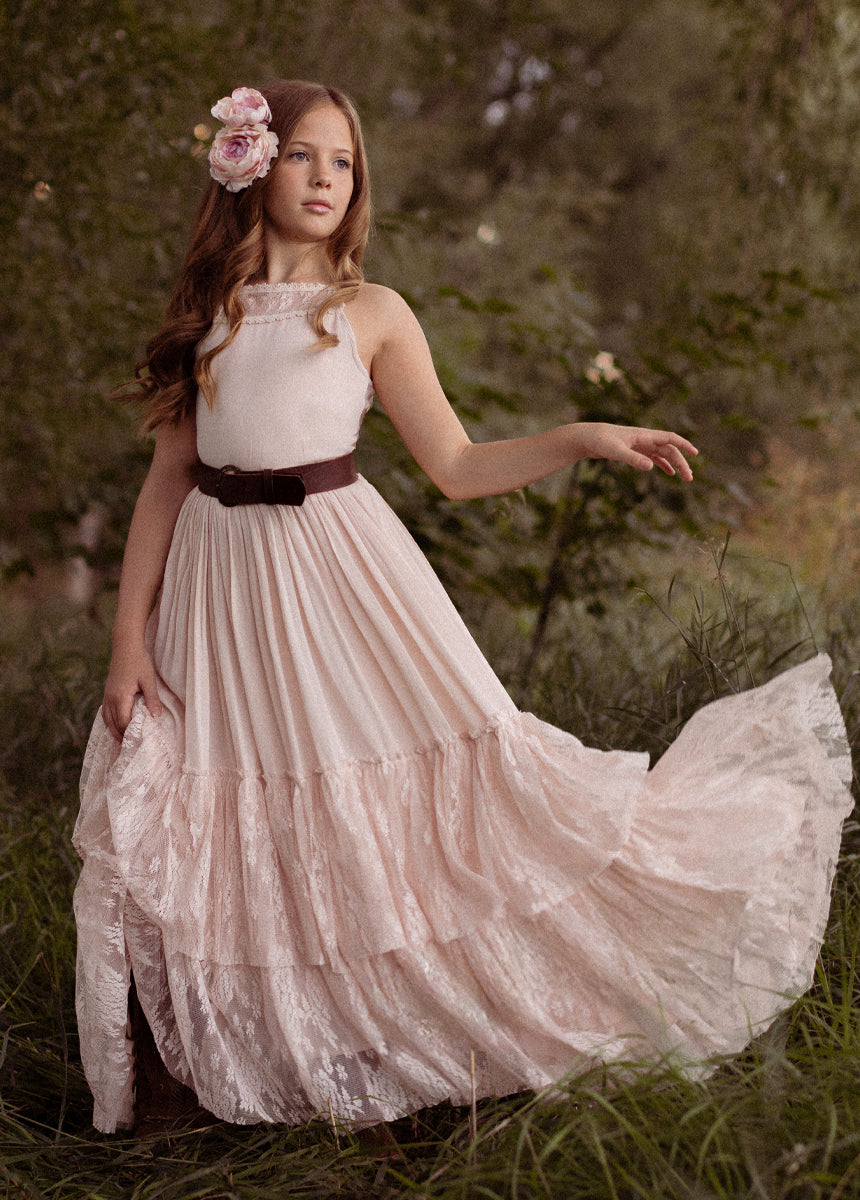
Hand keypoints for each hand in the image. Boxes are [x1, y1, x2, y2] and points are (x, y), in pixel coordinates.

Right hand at [102, 643, 162, 741]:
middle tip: (131, 748)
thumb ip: (152, 699)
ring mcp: (107, 696)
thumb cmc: (139, 661)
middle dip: (121, 737)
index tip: (138, 744)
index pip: (123, 722)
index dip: (130, 734)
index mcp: (120, 697)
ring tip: (124, 742)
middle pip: (114, 724)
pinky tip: (117, 726)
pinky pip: (105, 713)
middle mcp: (110, 699)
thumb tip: (156, 717)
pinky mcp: (107, 693)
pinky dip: (110, 722)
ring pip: (107, 720)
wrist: (125, 646)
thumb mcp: (149, 680)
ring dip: (114, 731)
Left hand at [572, 422, 698, 480]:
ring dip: (675, 464)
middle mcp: (645, 439)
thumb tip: (651, 467)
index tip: (695, 453)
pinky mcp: (634, 451)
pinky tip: (669, 473)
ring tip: (684, 477)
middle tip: (689, 478)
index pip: (669, 438)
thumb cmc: (600, 441)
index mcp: (644, 436)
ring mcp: (640, 445)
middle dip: (681, 463)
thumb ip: (633, 459)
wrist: (587, 437)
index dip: (684, 445)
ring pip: (663, 454)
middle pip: (669, 450)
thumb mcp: (616, 451)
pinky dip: (663, 464)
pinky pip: (653, 457)